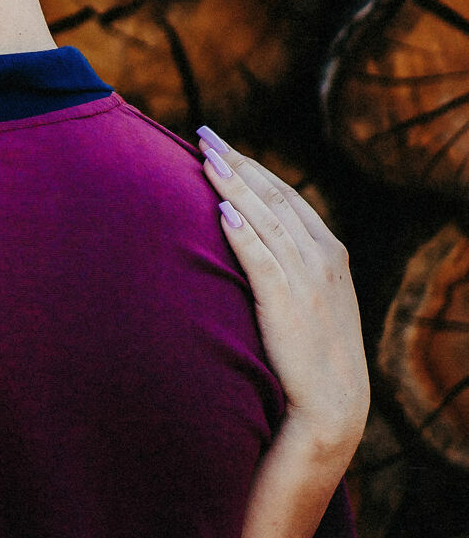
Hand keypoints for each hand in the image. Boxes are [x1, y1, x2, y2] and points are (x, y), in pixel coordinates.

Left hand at [199, 127, 368, 457]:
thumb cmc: (311, 350)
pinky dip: (243, 232)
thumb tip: (244, 229)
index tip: (220, 143)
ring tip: (205, 158)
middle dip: (237, 163)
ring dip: (234, 186)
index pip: (285, 195)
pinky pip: (262, 259)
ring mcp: (307, 279)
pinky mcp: (287, 303)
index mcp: (328, 252)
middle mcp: (321, 258)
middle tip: (203, 134)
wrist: (333, 402)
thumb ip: (286, 261)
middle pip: (273, 197)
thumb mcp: (309, 296)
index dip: (251, 166)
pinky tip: (221, 210)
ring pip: (266, 220)